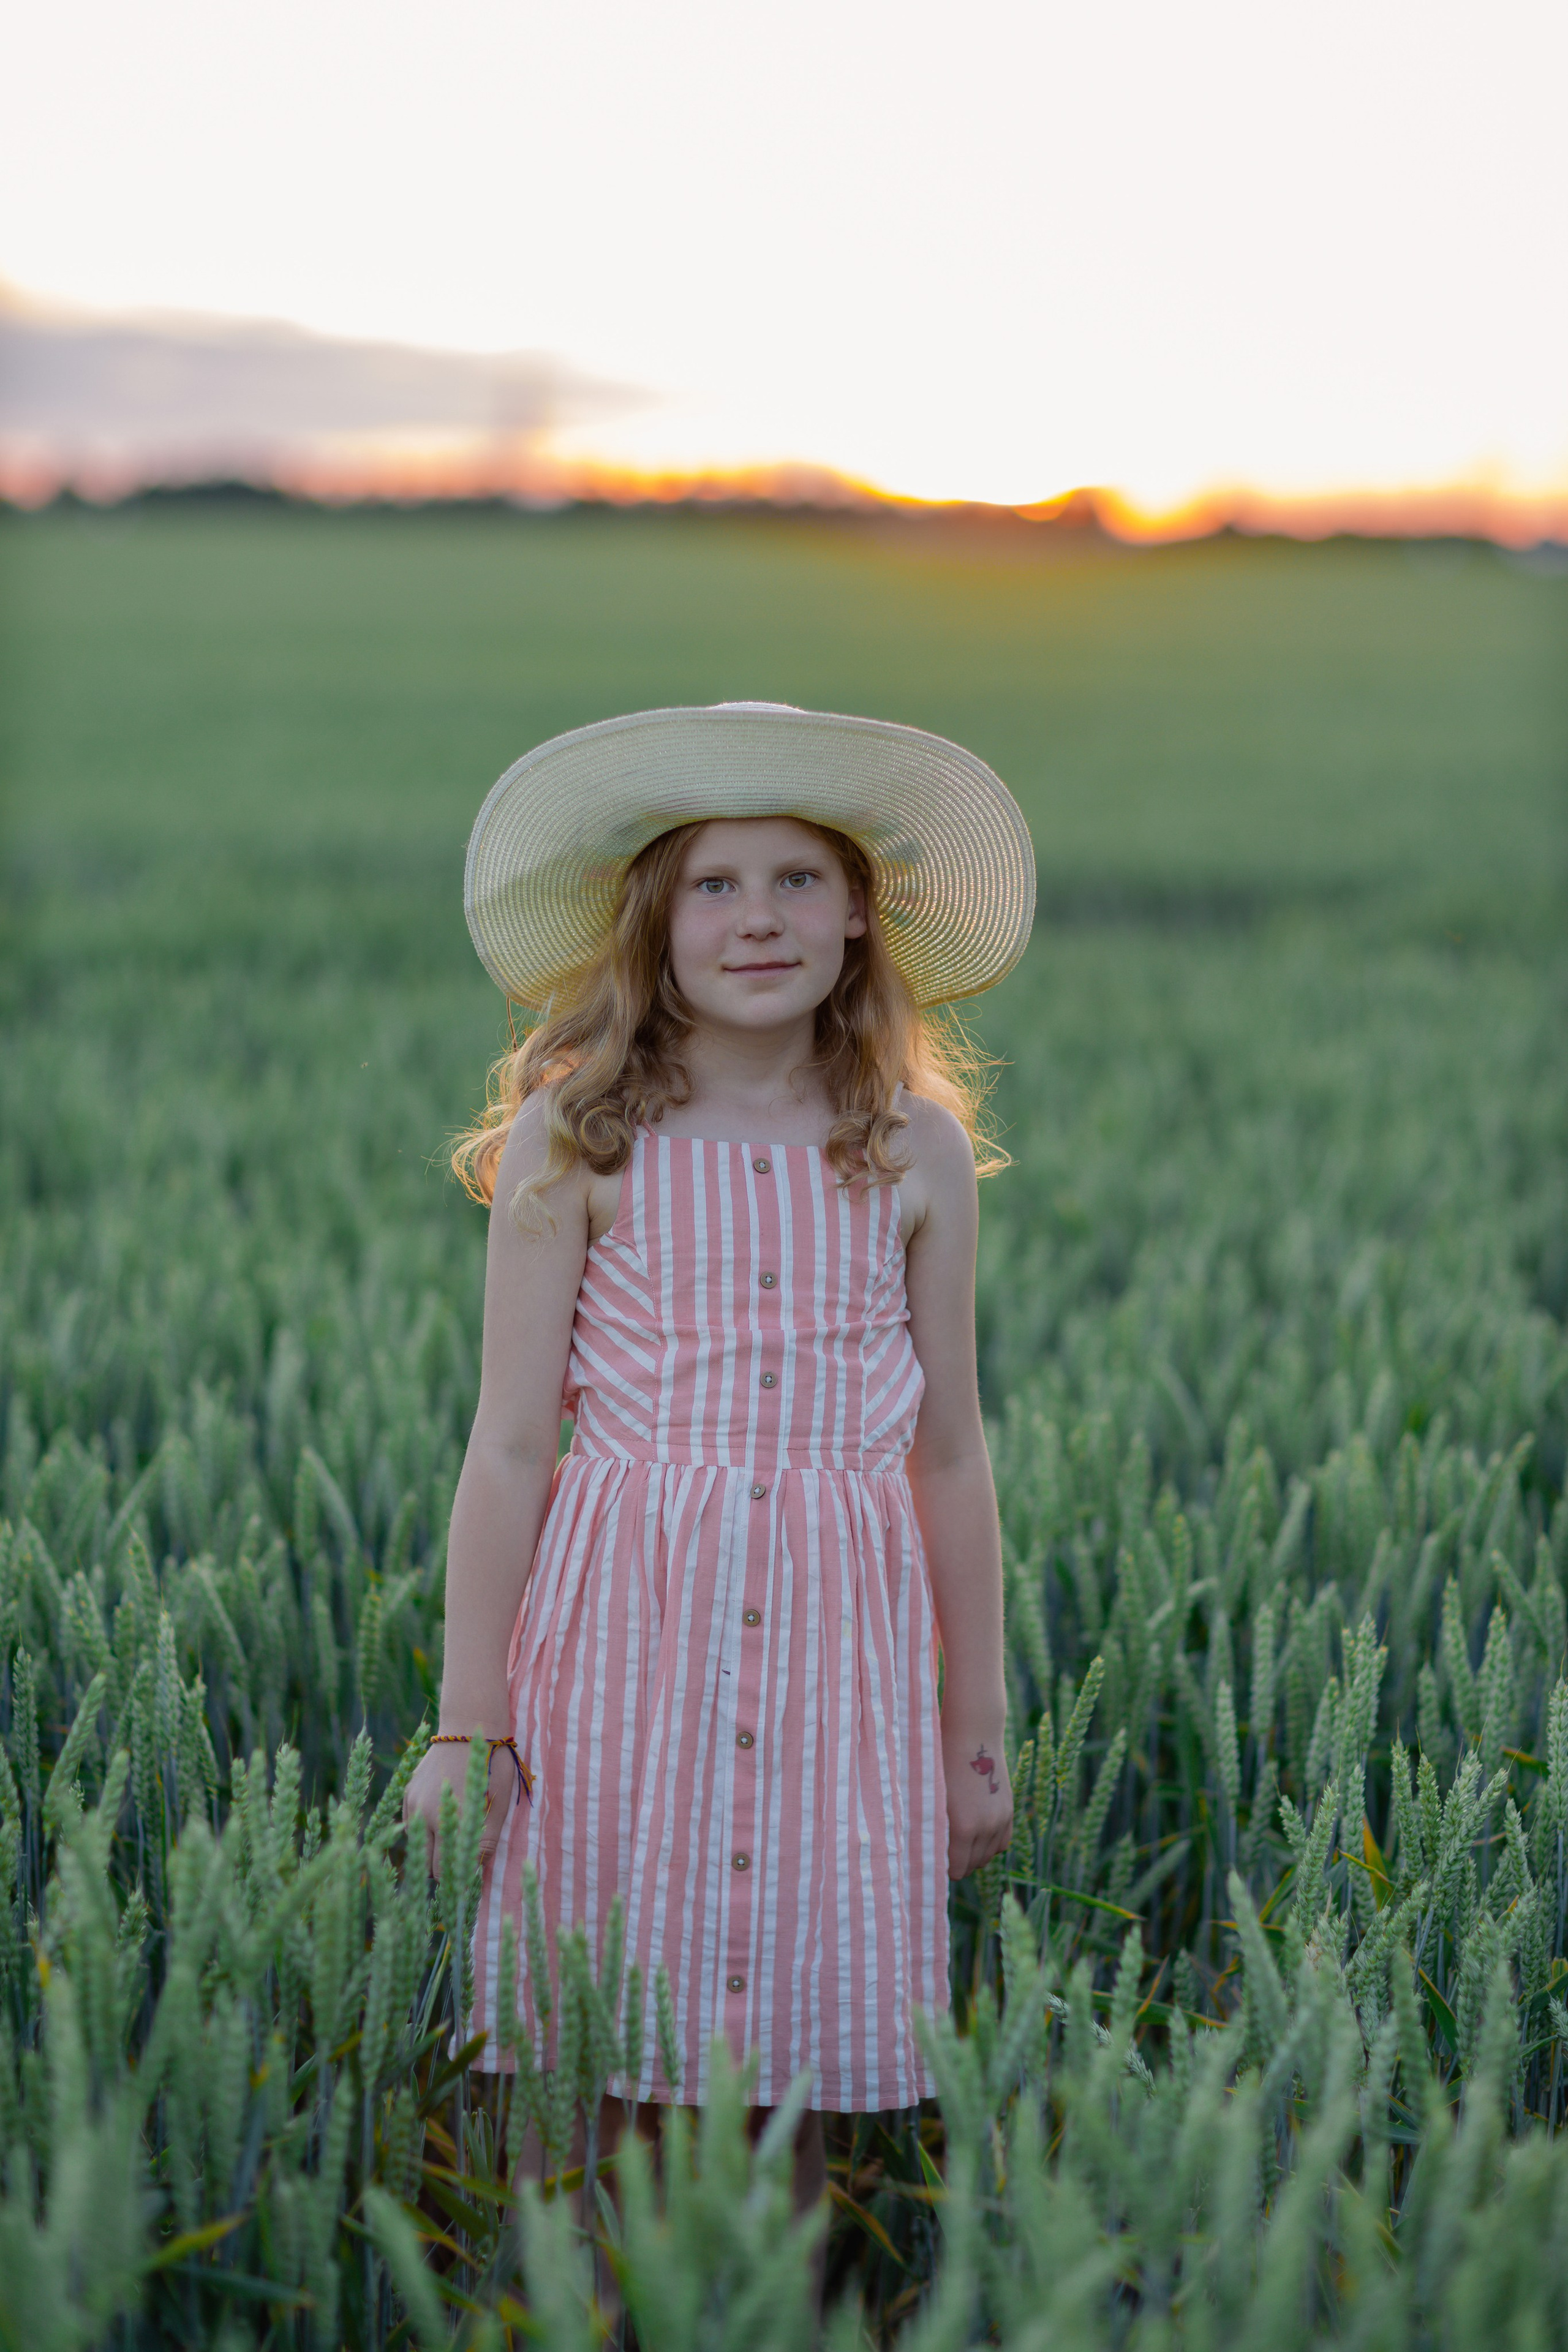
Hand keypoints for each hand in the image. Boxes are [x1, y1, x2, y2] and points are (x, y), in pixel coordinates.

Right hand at [402, 1738, 518, 1873]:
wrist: (469, 1725)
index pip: (445, 1871)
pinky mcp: (408, 1792)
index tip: (469, 1873)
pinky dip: (422, 1829)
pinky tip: (439, 1819)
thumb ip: (487, 1840)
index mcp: (453, 1821)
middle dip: (442, 1868)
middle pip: (427, 1863)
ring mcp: (414, 1803)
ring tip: (451, 1838)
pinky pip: (410, 1823)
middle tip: (461, 1860)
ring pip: (417, 1844)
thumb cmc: (492, 1764)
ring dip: (431, 1848)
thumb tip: (476, 1869)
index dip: (457, 1877)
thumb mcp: (499, 1803)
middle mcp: (428, 1816)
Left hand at [943, 1726, 1013, 1880]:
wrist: (973, 1735)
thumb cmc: (942, 1763)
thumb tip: (929, 1854)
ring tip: (959, 1844)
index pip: (957, 1870)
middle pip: (974, 1865)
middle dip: (959, 1863)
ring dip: (975, 1855)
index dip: (944, 1869)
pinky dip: (990, 1845)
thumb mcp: (933, 1798)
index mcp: (963, 1828)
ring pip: (989, 1856)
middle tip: (944, 1853)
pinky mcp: (1009, 1810)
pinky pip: (1003, 1842)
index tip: (934, 1861)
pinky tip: (977, 1836)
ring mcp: (1000, 1819)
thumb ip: (933, 1829)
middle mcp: (986, 1828)